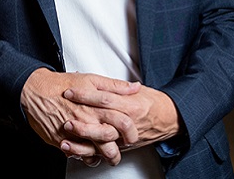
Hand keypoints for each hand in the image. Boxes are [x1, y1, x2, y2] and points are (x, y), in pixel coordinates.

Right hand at [20, 68, 140, 165]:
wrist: (36, 91)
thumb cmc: (62, 85)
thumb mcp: (91, 79)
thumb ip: (115, 86)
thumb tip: (134, 87)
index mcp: (96, 107)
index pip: (122, 122)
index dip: (131, 130)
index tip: (133, 132)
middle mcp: (86, 122)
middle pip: (110, 142)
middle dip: (120, 149)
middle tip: (122, 149)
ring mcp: (74, 134)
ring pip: (95, 153)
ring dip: (104, 157)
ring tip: (110, 156)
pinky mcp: (62, 141)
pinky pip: (78, 156)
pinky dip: (86, 158)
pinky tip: (91, 155)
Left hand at [60, 81, 180, 152]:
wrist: (168, 119)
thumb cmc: (153, 103)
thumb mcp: (136, 90)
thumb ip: (118, 87)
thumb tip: (100, 81)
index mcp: (129, 105)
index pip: (104, 98)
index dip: (86, 94)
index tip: (70, 91)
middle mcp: (127, 123)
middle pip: (101, 120)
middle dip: (81, 116)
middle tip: (65, 111)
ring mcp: (123, 137)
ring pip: (101, 140)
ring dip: (82, 137)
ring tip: (66, 132)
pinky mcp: (121, 147)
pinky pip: (103, 152)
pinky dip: (87, 152)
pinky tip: (73, 149)